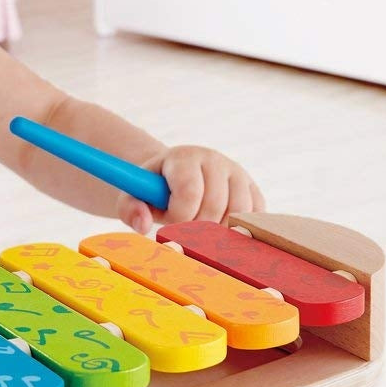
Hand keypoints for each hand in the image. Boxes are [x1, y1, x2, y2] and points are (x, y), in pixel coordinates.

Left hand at [115, 145, 265, 234]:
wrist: (174, 178)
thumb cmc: (153, 190)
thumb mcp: (134, 195)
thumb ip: (130, 208)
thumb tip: (143, 226)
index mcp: (184, 157)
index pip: (190, 192)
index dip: (179, 216)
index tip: (170, 219)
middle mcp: (214, 160)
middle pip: (215, 206)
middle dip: (197, 226)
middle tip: (185, 226)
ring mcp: (236, 173)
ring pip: (239, 212)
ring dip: (219, 230)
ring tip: (201, 225)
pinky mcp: (252, 188)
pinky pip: (255, 216)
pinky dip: (239, 228)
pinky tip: (219, 226)